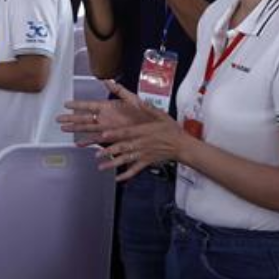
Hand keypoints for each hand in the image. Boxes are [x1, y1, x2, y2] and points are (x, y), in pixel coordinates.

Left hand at [58, 80, 185, 179]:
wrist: (182, 145)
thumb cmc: (170, 128)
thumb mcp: (159, 114)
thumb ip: (146, 107)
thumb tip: (136, 99)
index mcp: (142, 131)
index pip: (126, 132)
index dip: (114, 134)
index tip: (103, 135)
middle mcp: (141, 144)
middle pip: (123, 147)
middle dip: (109, 150)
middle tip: (96, 153)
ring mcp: (143, 154)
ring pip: (126, 159)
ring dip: (113, 163)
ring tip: (101, 166)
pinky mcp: (146, 162)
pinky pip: (135, 169)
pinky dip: (126, 175)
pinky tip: (117, 179)